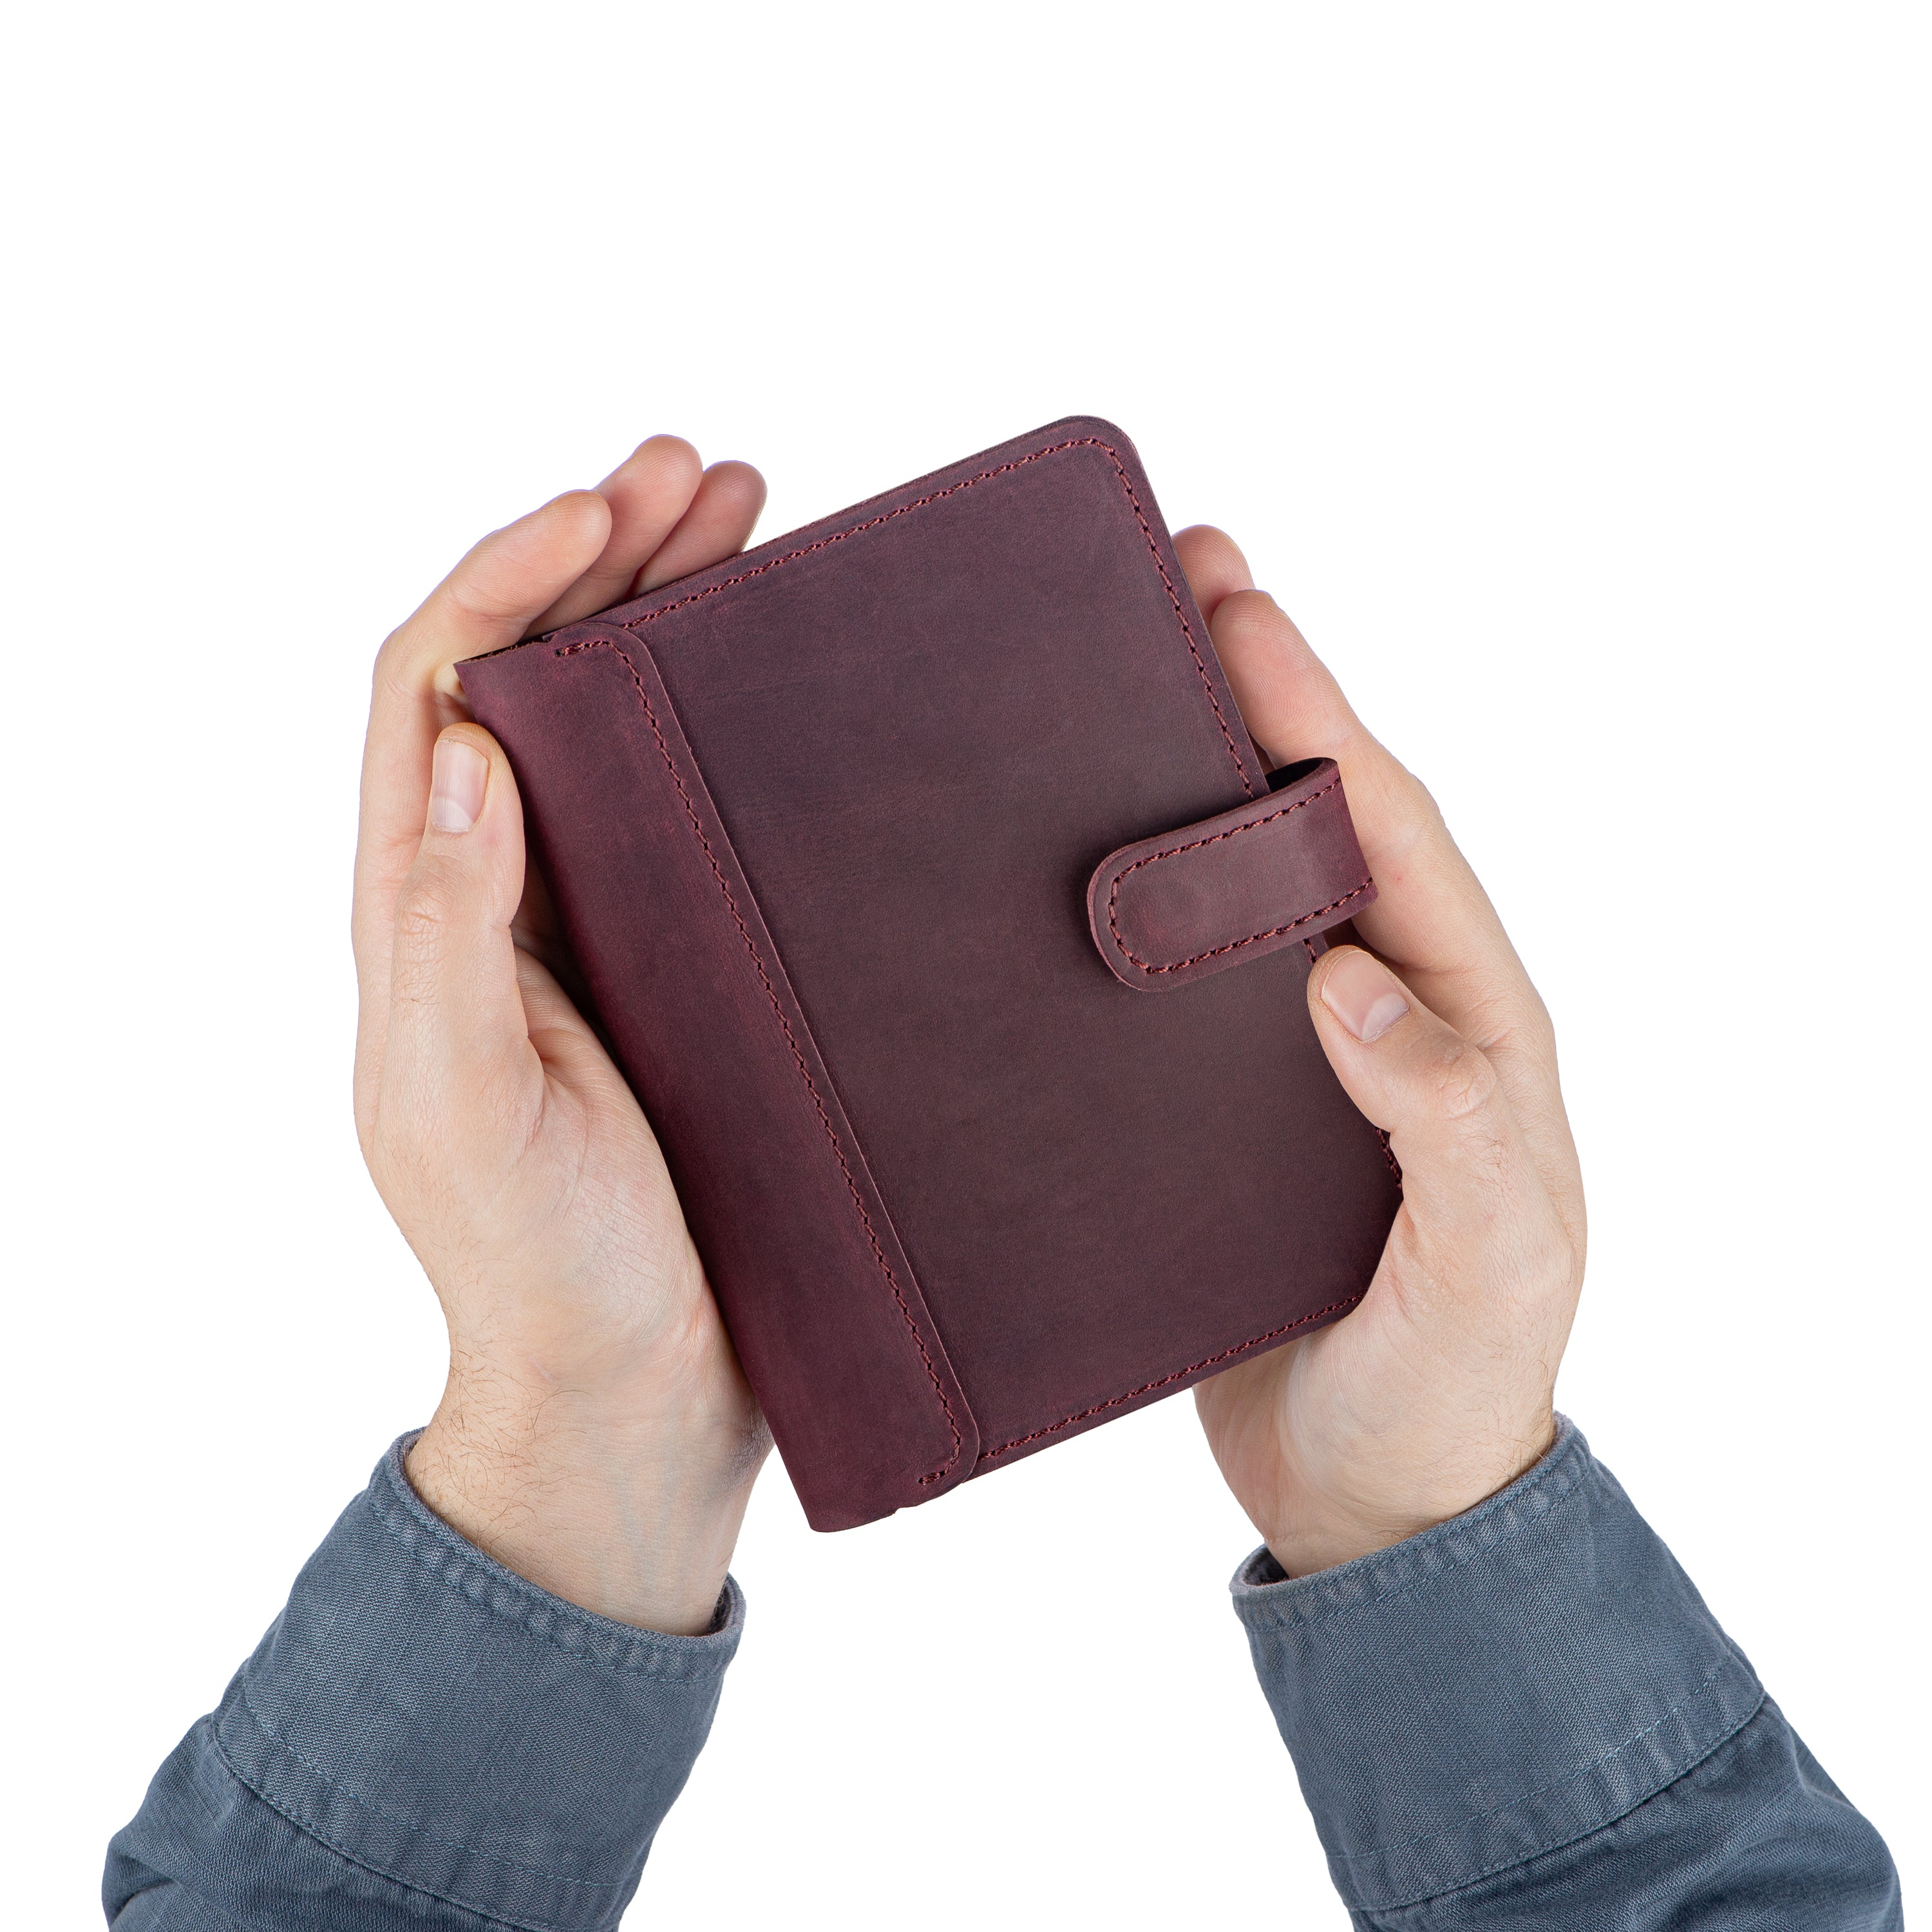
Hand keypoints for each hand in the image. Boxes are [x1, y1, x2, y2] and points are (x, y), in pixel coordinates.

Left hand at [352, 436, 771, 1633]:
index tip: (609, 508)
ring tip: (754, 529)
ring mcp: (589, 935)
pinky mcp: (673, 978)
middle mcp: (497, 903)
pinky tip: (797, 697)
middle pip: (527, 682)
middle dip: (602, 561)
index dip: (508, 577)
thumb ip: (448, 932)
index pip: (435, 692)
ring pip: (612, 737)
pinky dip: (730, 735)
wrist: (634, 1400)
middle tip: (708, 475)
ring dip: (667, 622)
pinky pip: (687, 823)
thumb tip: (466, 742)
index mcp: (425, 918)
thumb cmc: (550, 1273)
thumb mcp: (472, 1107)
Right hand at [1179, 527, 1586, 1577]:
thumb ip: (1449, 1120)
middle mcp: (1377, 1011)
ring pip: (1227, 890)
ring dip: (1171, 784)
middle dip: (1247, 696)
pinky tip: (1046, 872)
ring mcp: (1288, 1059)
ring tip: (1089, 685)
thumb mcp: (1490, 1261)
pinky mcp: (1212, 1115)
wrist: (1376, 1500)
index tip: (1234, 608)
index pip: (1387, 830)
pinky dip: (1116, 912)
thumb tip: (1344, 984)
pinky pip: (1163, 988)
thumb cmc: (1453, 1383)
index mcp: (1465, 1018)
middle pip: (1306, 823)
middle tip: (1166, 581)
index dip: (1312, 712)